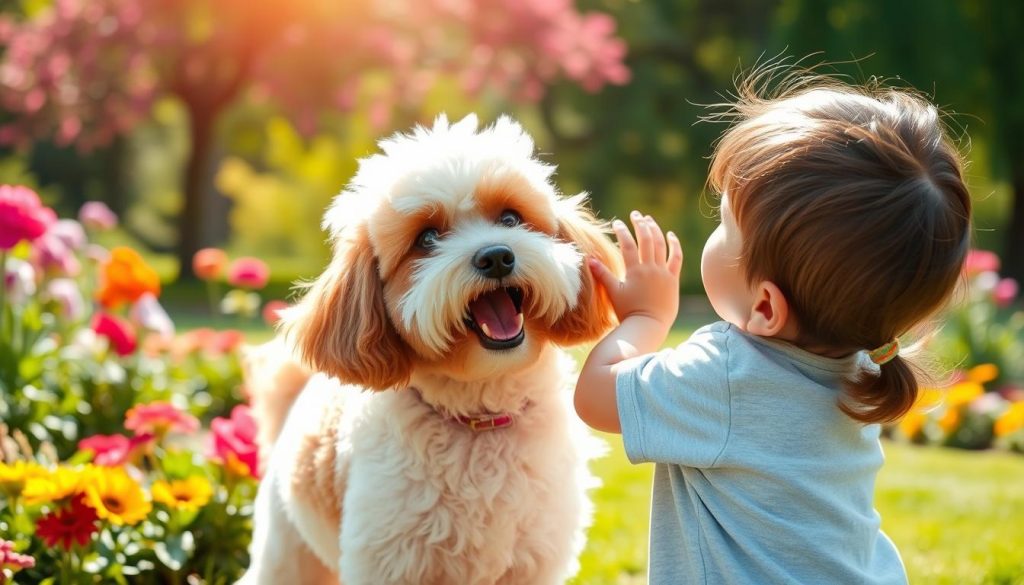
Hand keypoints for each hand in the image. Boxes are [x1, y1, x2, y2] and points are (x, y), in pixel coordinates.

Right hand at [589, 210, 682, 329]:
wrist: (648, 325)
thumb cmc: (627, 312)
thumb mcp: (613, 292)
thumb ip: (602, 274)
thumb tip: (589, 259)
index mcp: (634, 271)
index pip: (627, 244)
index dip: (622, 231)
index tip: (617, 223)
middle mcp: (650, 268)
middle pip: (646, 239)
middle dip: (640, 224)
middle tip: (635, 215)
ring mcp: (663, 273)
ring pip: (661, 244)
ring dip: (655, 230)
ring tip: (649, 220)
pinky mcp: (673, 279)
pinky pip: (676, 258)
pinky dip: (674, 245)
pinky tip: (670, 235)